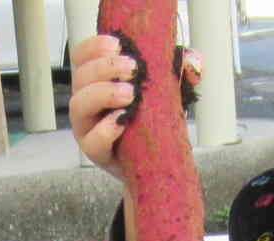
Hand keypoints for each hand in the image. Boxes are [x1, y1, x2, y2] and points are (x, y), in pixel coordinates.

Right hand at [69, 34, 200, 182]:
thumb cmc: (154, 122)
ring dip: (103, 93)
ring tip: (130, 94)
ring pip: (79, 105)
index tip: (118, 44)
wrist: (158, 163)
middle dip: (105, 68)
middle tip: (133, 69)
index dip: (94, 46)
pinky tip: (122, 121)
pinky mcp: (97, 153)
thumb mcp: (167, 91)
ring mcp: (87, 128)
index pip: (82, 56)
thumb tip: (193, 60)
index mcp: (96, 81)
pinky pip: (92, 141)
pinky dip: (105, 129)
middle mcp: (87, 102)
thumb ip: (179, 73)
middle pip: (80, 77)